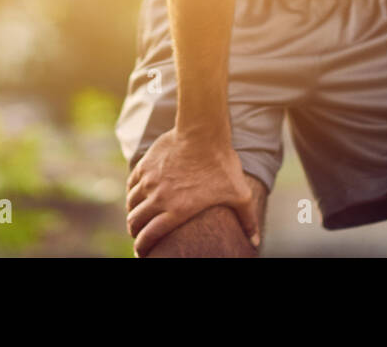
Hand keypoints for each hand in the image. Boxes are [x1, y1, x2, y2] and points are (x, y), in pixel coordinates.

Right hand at [125, 128, 260, 256]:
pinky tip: (138, 195)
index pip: (149, 236)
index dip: (142, 248)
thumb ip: (247, 220)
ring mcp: (149, 181)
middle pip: (135, 222)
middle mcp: (158, 198)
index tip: (142, 253)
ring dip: (133, 213)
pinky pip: (132, 185)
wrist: (203, 132)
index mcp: (177, 211)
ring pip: (131, 204)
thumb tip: (255, 241)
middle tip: (140, 236)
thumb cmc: (222, 164)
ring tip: (139, 216)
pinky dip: (133, 193)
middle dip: (136, 232)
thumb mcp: (239, 194)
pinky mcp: (145, 166)